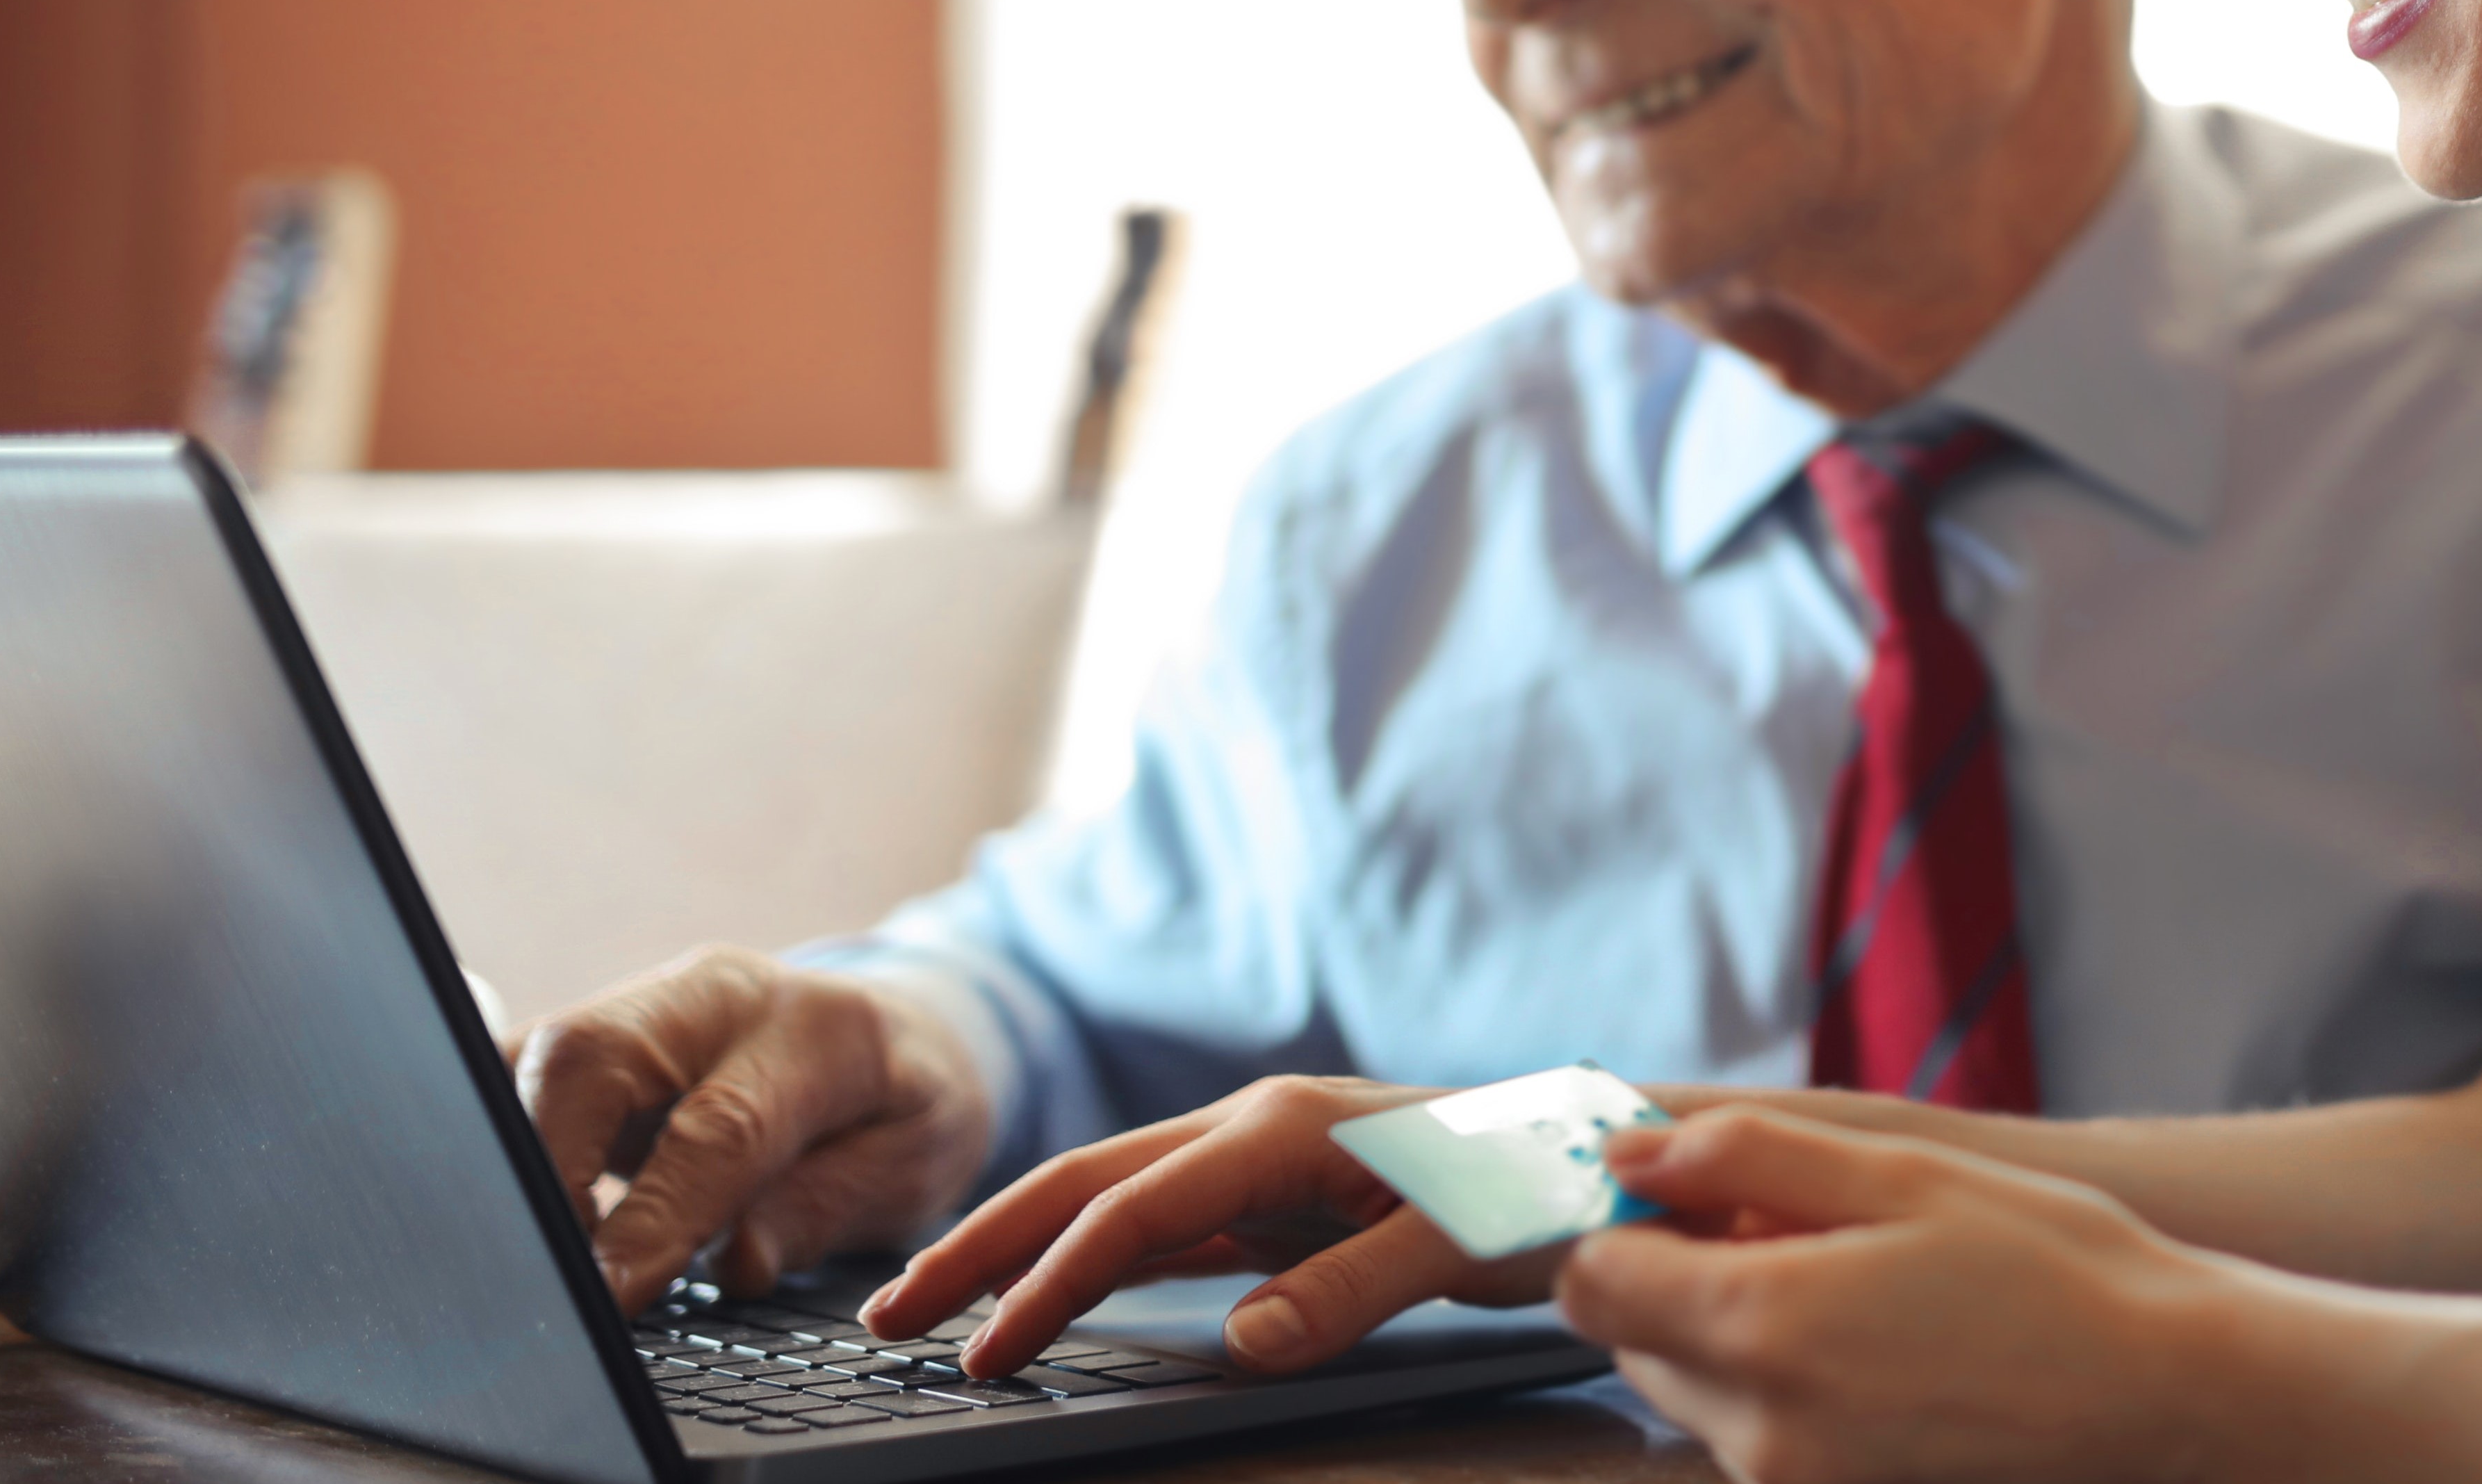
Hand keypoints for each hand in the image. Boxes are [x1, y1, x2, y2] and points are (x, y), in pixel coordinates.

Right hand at [510, 945, 989, 1309]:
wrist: (896, 1037)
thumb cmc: (904, 1108)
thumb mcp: (912, 1168)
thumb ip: (823, 1210)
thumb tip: (734, 1260)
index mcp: (816, 1028)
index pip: (718, 1126)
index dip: (655, 1217)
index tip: (611, 1294)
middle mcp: (714, 998)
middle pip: (590, 1059)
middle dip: (549, 1170)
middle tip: (554, 1273)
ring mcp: (643, 1007)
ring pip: (532, 1059)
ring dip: (514, 1157)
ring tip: (534, 1251)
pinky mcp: (592, 1036)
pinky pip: (517, 1075)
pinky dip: (503, 1142)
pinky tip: (517, 1210)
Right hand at [863, 1076, 1557, 1378]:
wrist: (1596, 1149)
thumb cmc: (1537, 1186)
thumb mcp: (1459, 1244)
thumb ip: (1352, 1290)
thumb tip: (1241, 1343)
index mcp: (1282, 1129)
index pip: (1131, 1212)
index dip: (1049, 1284)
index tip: (984, 1352)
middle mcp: (1253, 1129)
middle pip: (1084, 1183)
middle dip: (981, 1246)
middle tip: (885, 1317)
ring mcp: (1256, 1158)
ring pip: (1108, 1199)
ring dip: (1019, 1248)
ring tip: (933, 1307)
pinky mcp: (1272, 1192)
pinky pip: (1157, 1226)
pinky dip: (1086, 1257)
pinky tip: (1046, 1294)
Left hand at [1563, 1107, 2246, 1483]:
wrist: (2164, 1392)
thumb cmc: (2050, 1267)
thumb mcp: (1902, 1171)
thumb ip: (1747, 1156)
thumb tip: (1630, 1154)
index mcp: (1761, 1327)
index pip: (1593, 1279)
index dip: (1625, 1218)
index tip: (1689, 1184)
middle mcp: (1758, 1428)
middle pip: (1634, 1338)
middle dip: (1682, 1272)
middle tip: (1794, 1222)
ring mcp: (1794, 1483)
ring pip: (1692, 1387)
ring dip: (1733, 1327)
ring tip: (1854, 1281)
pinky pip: (1755, 1433)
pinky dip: (1783, 1379)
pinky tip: (1878, 1340)